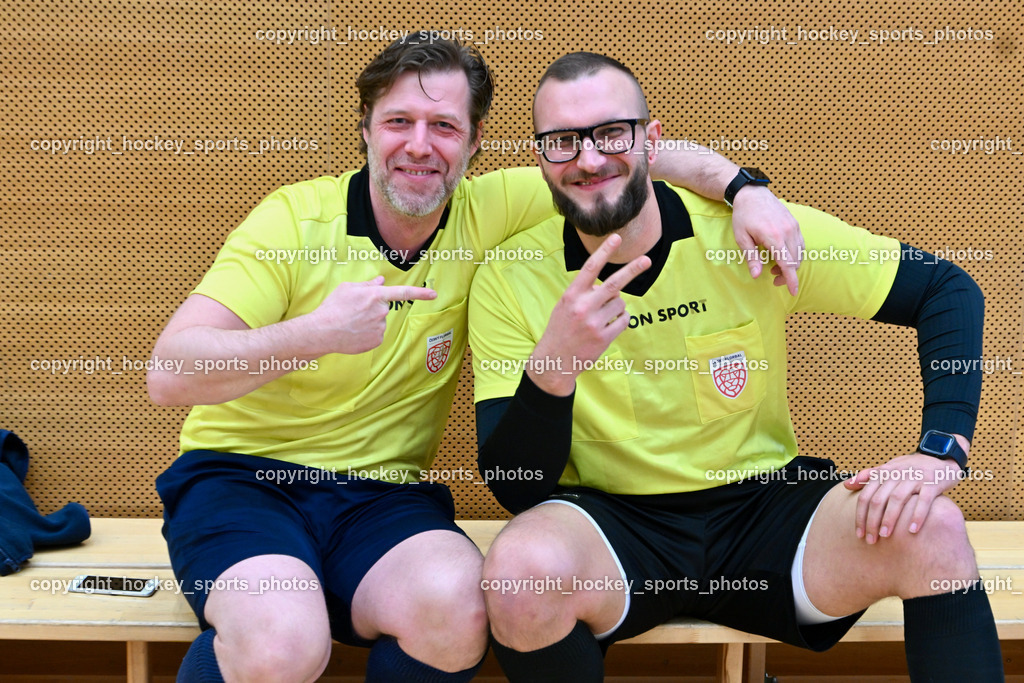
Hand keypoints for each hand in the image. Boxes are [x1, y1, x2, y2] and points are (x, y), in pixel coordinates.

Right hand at [309, 276, 435, 354]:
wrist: (322, 331)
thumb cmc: (332, 307)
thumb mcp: (347, 288)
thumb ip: (367, 285)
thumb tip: (382, 281)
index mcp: (375, 295)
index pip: (403, 293)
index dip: (420, 293)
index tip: (434, 294)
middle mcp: (381, 312)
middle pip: (383, 308)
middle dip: (372, 308)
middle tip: (354, 311)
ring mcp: (380, 328)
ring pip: (379, 322)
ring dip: (369, 322)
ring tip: (351, 323)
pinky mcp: (376, 341)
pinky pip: (376, 335)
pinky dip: (366, 334)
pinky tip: (353, 333)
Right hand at [529, 234, 649, 395]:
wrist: (554, 361)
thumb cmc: (560, 330)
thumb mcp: (564, 306)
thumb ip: (583, 293)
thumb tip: (609, 287)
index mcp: (571, 295)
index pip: (590, 268)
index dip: (604, 252)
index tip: (616, 238)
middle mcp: (583, 307)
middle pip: (614, 284)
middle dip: (632, 269)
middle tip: (646, 260)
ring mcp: (594, 323)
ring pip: (620, 304)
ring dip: (617, 307)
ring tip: (602, 317)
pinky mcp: (604, 338)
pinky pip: (623, 321)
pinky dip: (621, 321)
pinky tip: (608, 326)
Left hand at [730, 185, 802, 295]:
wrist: (752, 194)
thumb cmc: (744, 216)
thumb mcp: (742, 238)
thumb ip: (751, 257)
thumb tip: (757, 276)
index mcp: (774, 237)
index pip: (787, 264)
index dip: (791, 280)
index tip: (793, 292)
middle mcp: (788, 232)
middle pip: (795, 261)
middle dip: (787, 274)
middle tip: (773, 277)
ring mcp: (794, 227)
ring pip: (800, 254)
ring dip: (791, 265)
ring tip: (775, 267)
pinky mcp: (795, 224)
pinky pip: (800, 244)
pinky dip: (794, 254)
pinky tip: (783, 256)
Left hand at [843, 453, 964, 543]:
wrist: (941, 458)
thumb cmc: (911, 468)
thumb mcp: (889, 468)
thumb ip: (868, 476)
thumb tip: (846, 485)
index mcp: (884, 473)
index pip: (866, 495)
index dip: (860, 515)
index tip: (859, 533)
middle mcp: (897, 474)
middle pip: (878, 499)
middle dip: (872, 521)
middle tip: (871, 540)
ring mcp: (915, 477)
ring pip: (897, 499)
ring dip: (890, 519)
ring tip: (885, 536)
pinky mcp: (933, 483)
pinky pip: (924, 500)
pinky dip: (917, 515)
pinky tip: (912, 530)